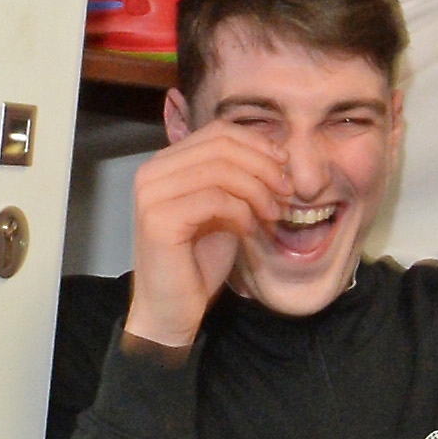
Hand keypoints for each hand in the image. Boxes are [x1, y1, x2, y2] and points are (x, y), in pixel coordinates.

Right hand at [124, 123, 288, 346]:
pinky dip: (242, 212)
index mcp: (167, 163)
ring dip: (259, 191)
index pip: (218, 132)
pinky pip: (215, 200)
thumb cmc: (199, 260)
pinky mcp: (157, 220)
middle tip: (286, 194)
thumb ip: (240, 178)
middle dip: (265, 167)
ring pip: (221, 170)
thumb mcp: (227, 209)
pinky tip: (249, 230)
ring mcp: (151, 194)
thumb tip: (277, 153)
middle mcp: (152, 172)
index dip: (259, 145)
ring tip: (272, 215)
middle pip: (222, 146)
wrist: (173, 306)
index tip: (285, 168)